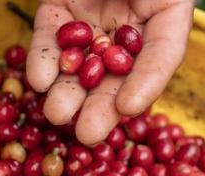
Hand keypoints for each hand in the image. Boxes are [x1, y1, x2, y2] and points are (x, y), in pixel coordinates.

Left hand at [27, 0, 194, 144]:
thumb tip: (126, 43)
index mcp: (167, 12)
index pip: (162, 54)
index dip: (148, 83)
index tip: (132, 107)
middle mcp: (132, 23)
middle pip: (121, 72)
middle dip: (102, 105)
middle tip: (87, 134)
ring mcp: (95, 19)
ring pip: (84, 64)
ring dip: (70, 92)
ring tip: (56, 115)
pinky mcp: (60, 11)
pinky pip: (52, 39)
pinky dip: (45, 60)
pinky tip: (37, 80)